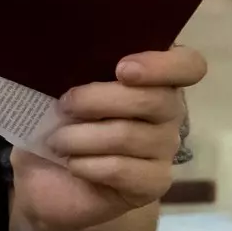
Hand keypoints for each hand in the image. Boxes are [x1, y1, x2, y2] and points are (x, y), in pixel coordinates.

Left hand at [9, 47, 205, 230]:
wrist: (43, 179)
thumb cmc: (54, 123)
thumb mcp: (51, 89)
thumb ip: (68, 68)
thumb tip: (53, 47)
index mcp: (151, 77)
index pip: (188, 65)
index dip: (163, 65)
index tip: (122, 69)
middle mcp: (168, 111)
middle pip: (155, 99)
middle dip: (97, 100)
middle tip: (62, 106)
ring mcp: (164, 149)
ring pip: (129, 135)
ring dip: (81, 137)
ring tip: (56, 141)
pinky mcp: (153, 183)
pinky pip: (122, 169)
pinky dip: (87, 165)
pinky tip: (72, 164)